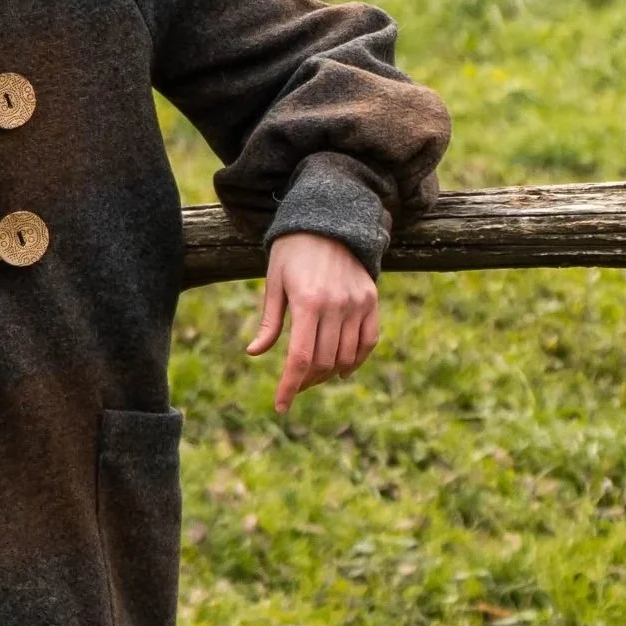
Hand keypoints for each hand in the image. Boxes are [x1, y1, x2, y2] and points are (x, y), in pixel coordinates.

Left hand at [246, 234, 379, 415]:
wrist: (330, 219)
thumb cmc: (293, 251)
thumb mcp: (274, 282)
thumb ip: (269, 321)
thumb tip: (254, 353)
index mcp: (307, 302)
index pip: (300, 358)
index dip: (289, 387)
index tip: (280, 407)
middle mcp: (336, 305)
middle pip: (323, 362)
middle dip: (305, 382)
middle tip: (293, 386)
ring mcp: (358, 304)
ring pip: (346, 357)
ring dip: (328, 374)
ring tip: (312, 376)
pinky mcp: (371, 301)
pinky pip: (368, 342)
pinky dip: (355, 360)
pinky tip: (340, 367)